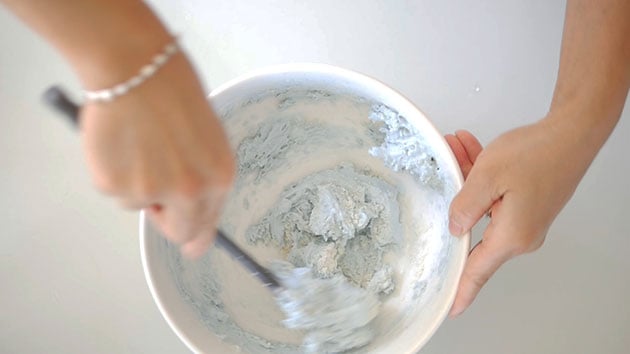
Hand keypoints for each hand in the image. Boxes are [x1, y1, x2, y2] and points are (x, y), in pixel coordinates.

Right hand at [80, 52, 234, 258]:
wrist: (135, 67)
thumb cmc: (172, 90)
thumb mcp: (206, 136)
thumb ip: (201, 173)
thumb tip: (190, 203)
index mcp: (219, 176)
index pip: (208, 222)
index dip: (198, 236)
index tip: (194, 247)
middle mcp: (190, 191)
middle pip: (179, 231)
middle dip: (166, 219)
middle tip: (155, 197)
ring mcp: (151, 191)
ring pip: (140, 204)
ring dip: (137, 184)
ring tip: (137, 142)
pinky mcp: (115, 185)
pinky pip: (115, 190)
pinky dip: (114, 171)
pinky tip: (119, 141)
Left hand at [444, 119, 590, 316]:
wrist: (573, 133)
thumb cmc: (537, 153)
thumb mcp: (487, 177)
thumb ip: (464, 207)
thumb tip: (455, 228)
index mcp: (511, 236)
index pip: (478, 270)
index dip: (462, 290)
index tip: (450, 307)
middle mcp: (521, 234)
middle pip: (473, 229)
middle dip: (454, 201)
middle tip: (443, 171)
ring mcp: (525, 220)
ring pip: (482, 206)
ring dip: (467, 180)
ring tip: (457, 149)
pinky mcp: (527, 205)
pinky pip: (495, 196)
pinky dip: (481, 176)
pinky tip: (469, 149)